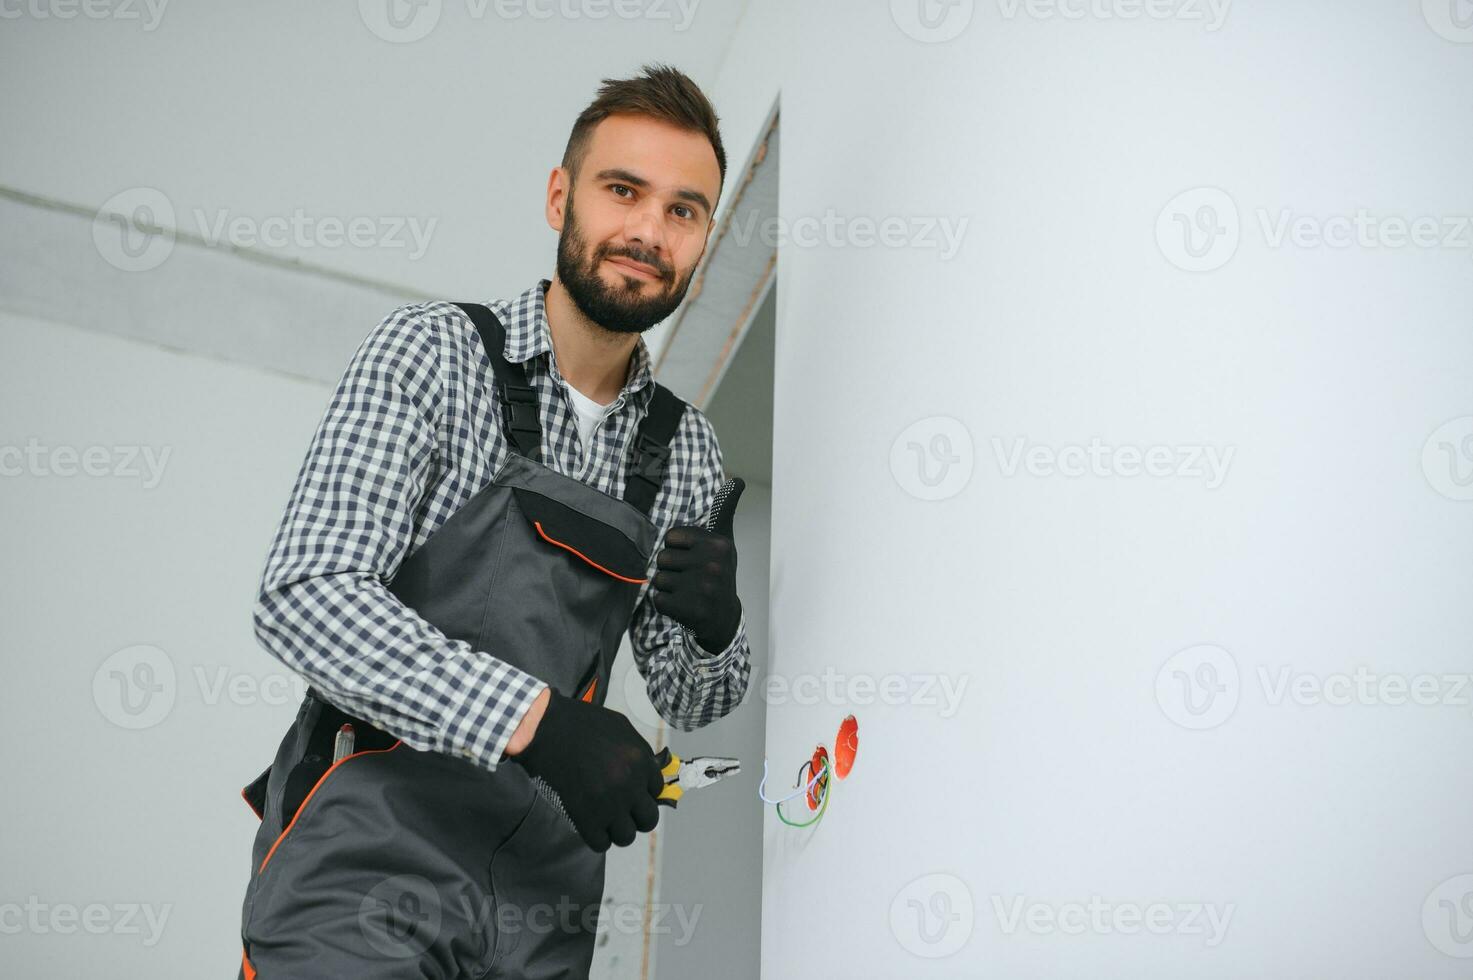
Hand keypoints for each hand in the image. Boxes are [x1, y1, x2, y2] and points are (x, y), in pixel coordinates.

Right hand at [509, 690, 662, 851]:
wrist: (547, 729)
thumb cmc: (582, 723)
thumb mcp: (621, 727)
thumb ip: (639, 750)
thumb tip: (649, 769)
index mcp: (640, 762)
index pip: (657, 792)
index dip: (644, 793)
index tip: (632, 793)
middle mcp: (629, 785)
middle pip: (648, 820)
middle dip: (637, 817)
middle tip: (623, 811)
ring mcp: (609, 803)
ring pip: (626, 836)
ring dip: (617, 830)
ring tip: (605, 819)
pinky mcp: (586, 816)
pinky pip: (601, 843)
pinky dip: (597, 838)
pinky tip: (590, 825)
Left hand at [651, 478, 744, 653]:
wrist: (723, 618)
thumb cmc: (718, 573)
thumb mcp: (724, 540)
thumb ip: (724, 510)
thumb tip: (737, 479)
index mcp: (718, 544)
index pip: (671, 537)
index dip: (677, 549)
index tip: (693, 558)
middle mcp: (713, 565)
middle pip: (662, 558)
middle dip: (671, 568)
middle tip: (690, 578)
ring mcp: (702, 588)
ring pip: (658, 578)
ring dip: (668, 587)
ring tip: (687, 591)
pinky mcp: (690, 609)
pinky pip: (657, 599)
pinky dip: (666, 604)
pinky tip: (683, 605)